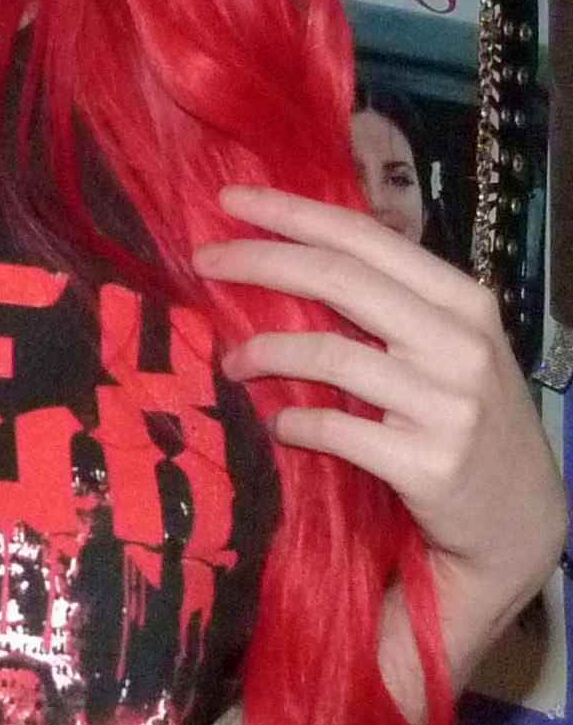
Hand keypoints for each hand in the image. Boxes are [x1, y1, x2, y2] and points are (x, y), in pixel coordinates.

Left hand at [193, 187, 567, 695]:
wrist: (522, 524)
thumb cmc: (473, 426)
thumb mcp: (453, 350)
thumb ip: (396, 308)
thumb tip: (301, 260)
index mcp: (464, 301)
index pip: (365, 239)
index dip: (294, 213)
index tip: (232, 200)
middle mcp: (460, 342)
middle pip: (340, 280)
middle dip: (260, 261)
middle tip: (202, 260)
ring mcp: (447, 404)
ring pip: (329, 354)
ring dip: (263, 352)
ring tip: (232, 362)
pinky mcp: (426, 463)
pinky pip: (334, 429)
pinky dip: (293, 423)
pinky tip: (278, 425)